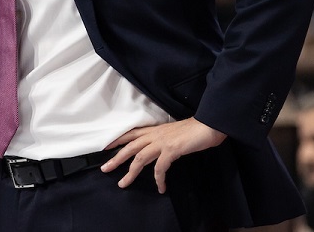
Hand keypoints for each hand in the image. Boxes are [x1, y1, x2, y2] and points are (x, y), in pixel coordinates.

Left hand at [100, 117, 225, 192]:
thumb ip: (163, 139)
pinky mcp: (171, 150)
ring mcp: (162, 142)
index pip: (131, 134)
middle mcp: (155, 135)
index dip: (117, 140)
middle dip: (116, 158)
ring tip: (123, 184)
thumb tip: (158, 149)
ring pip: (139, 158)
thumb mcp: (173, 133)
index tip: (105, 147)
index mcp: (155, 130)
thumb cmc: (194, 130)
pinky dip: (158, 179)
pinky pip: (160, 168)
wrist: (208, 125)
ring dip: (130, 172)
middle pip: (130, 147)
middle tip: (105, 169)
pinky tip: (160, 188)